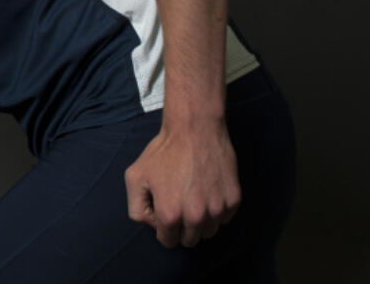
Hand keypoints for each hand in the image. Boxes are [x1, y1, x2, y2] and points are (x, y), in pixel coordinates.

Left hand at [124, 121, 240, 247]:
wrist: (195, 129)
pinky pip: (224, 217)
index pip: (168, 241)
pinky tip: (207, 188)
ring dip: (201, 220)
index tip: (164, 209)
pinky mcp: (233, 200)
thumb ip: (136, 207)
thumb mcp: (135, 176)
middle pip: (189, 240)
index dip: (163, 227)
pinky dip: (216, 209)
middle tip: (178, 201)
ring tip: (193, 195)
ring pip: (209, 231)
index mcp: (170, 215)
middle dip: (181, 226)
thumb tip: (152, 224)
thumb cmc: (164, 151)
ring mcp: (217, 209)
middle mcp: (196, 217)